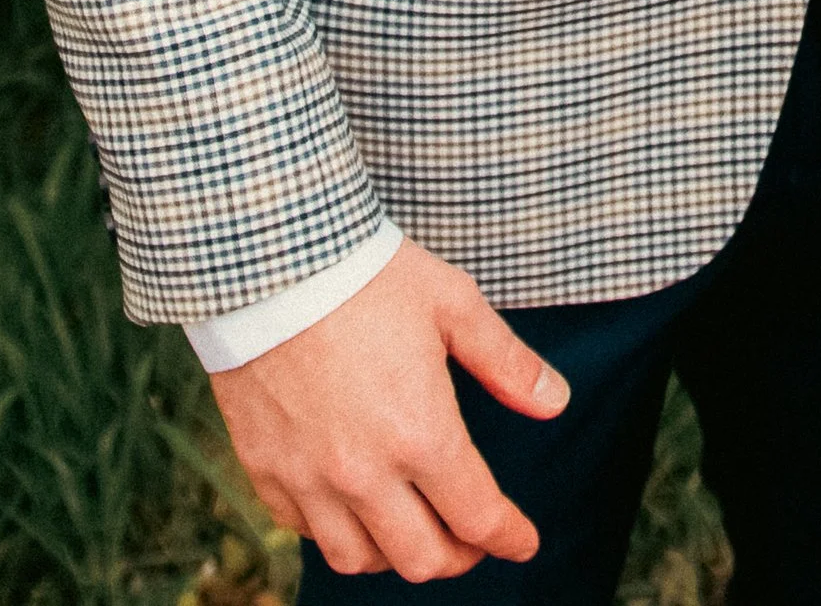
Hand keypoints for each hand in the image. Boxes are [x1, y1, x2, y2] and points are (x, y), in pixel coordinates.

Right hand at [209, 237, 568, 581]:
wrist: (272, 260)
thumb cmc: (368, 274)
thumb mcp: (452, 303)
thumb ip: (506, 362)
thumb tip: (555, 403)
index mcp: (420, 433)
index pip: (478, 518)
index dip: (510, 538)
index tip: (523, 541)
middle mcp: (364, 472)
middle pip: (421, 559)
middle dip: (459, 556)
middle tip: (472, 537)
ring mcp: (308, 477)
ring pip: (358, 559)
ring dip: (395, 553)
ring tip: (414, 526)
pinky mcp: (265, 469)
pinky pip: (306, 530)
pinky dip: (337, 529)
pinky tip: (353, 504)